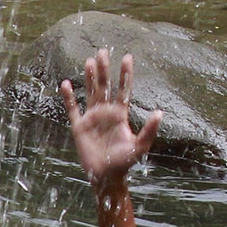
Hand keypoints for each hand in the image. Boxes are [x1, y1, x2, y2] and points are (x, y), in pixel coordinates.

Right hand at [61, 49, 160, 184]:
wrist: (105, 176)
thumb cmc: (124, 163)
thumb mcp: (140, 147)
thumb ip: (149, 130)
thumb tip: (160, 112)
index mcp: (120, 115)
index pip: (123, 90)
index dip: (125, 75)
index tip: (127, 57)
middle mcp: (106, 113)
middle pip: (105, 86)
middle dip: (105, 69)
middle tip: (103, 50)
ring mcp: (92, 119)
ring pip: (91, 93)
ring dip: (90, 77)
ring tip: (89, 61)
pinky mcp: (79, 127)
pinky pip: (73, 109)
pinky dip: (69, 97)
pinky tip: (66, 83)